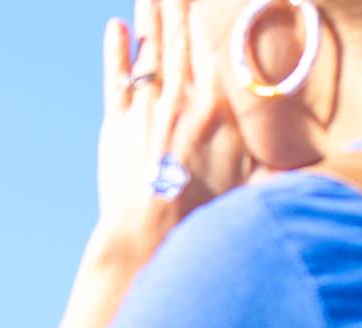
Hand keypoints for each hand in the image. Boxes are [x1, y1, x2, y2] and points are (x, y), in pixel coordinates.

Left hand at [95, 0, 245, 258]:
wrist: (153, 233)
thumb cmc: (206, 212)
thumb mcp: (251, 171)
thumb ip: (261, 141)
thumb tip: (282, 135)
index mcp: (218, 105)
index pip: (213, 48)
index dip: (208, 20)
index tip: (204, 2)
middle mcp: (182, 97)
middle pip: (181, 40)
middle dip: (179, 7)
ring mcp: (147, 108)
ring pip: (151, 51)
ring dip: (151, 17)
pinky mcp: (117, 125)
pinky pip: (116, 78)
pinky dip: (116, 52)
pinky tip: (115, 29)